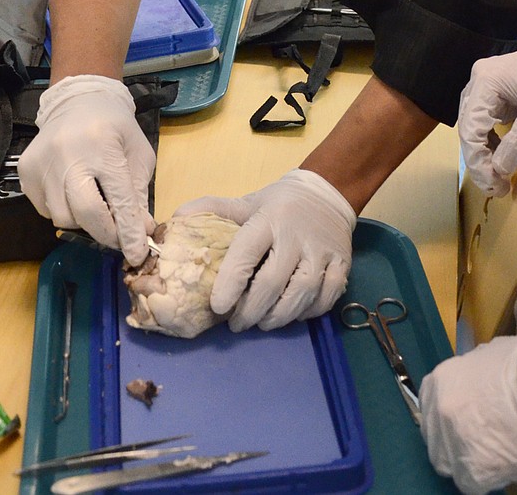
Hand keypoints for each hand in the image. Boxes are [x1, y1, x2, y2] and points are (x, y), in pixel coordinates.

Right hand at [18, 75, 155, 265]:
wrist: (78, 99)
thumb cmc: (115, 127)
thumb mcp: (138, 153)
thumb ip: (138, 193)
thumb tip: (141, 231)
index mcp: (104, 147)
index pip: (118, 200)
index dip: (129, 232)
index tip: (137, 255)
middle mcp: (69, 155)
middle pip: (85, 214)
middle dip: (105, 234)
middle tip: (116, 237)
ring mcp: (43, 163)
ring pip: (63, 217)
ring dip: (82, 221)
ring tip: (93, 203)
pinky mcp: (26, 170)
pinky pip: (45, 209)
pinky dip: (62, 209)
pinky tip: (72, 191)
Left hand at [174, 168, 355, 330]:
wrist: (327, 191)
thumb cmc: (279, 204)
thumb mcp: (246, 202)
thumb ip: (213, 210)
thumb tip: (174, 220)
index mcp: (268, 220)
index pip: (246, 253)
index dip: (231, 283)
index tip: (217, 306)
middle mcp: (296, 236)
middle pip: (273, 283)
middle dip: (251, 311)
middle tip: (236, 324)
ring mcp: (322, 251)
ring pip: (301, 294)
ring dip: (278, 316)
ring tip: (262, 323)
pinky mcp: (342, 263)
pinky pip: (327, 297)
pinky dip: (308, 313)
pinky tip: (293, 314)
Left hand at [420, 334, 516, 493]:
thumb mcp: (489, 356)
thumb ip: (474, 372)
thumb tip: (480, 379)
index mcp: (440, 382)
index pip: (431, 406)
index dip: (448, 415)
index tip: (464, 419)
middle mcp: (438, 413)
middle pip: (435, 437)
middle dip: (452, 440)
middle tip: (478, 439)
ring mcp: (451, 443)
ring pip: (449, 462)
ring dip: (465, 459)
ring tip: (491, 454)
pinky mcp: (471, 472)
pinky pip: (470, 482)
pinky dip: (484, 477)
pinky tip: (500, 465)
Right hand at [458, 47, 516, 195]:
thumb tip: (498, 170)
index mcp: (485, 80)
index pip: (470, 129)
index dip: (479, 162)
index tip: (495, 187)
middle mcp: (480, 78)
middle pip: (468, 125)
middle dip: (480, 159)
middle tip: (497, 187)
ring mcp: (489, 81)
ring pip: (474, 121)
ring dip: (484, 150)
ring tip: (498, 176)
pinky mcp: (500, 87)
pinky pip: (487, 116)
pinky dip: (492, 138)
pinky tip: (501, 154)